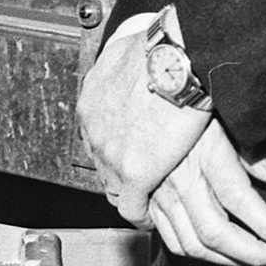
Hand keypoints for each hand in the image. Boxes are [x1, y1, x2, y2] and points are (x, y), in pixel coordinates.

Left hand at [77, 18, 211, 223]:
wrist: (174, 57)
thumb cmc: (157, 47)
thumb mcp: (127, 47)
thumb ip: (124, 60)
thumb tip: (131, 52)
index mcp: (92, 101)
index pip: (96, 136)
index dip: (114, 147)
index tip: (128, 151)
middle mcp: (94, 129)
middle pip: (101, 163)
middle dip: (118, 172)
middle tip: (137, 179)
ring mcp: (111, 153)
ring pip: (112, 187)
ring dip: (128, 195)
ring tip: (144, 203)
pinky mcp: (134, 172)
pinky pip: (131, 206)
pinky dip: (140, 215)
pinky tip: (150, 219)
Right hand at [146, 116, 265, 265]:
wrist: (142, 89)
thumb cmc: (187, 101)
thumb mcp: (226, 119)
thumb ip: (251, 152)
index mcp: (204, 153)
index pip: (241, 202)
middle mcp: (178, 177)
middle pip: (216, 233)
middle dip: (254, 254)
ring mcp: (157, 190)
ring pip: (191, 243)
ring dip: (227, 260)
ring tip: (251, 258)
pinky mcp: (143, 198)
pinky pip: (169, 238)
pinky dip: (195, 252)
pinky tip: (216, 249)